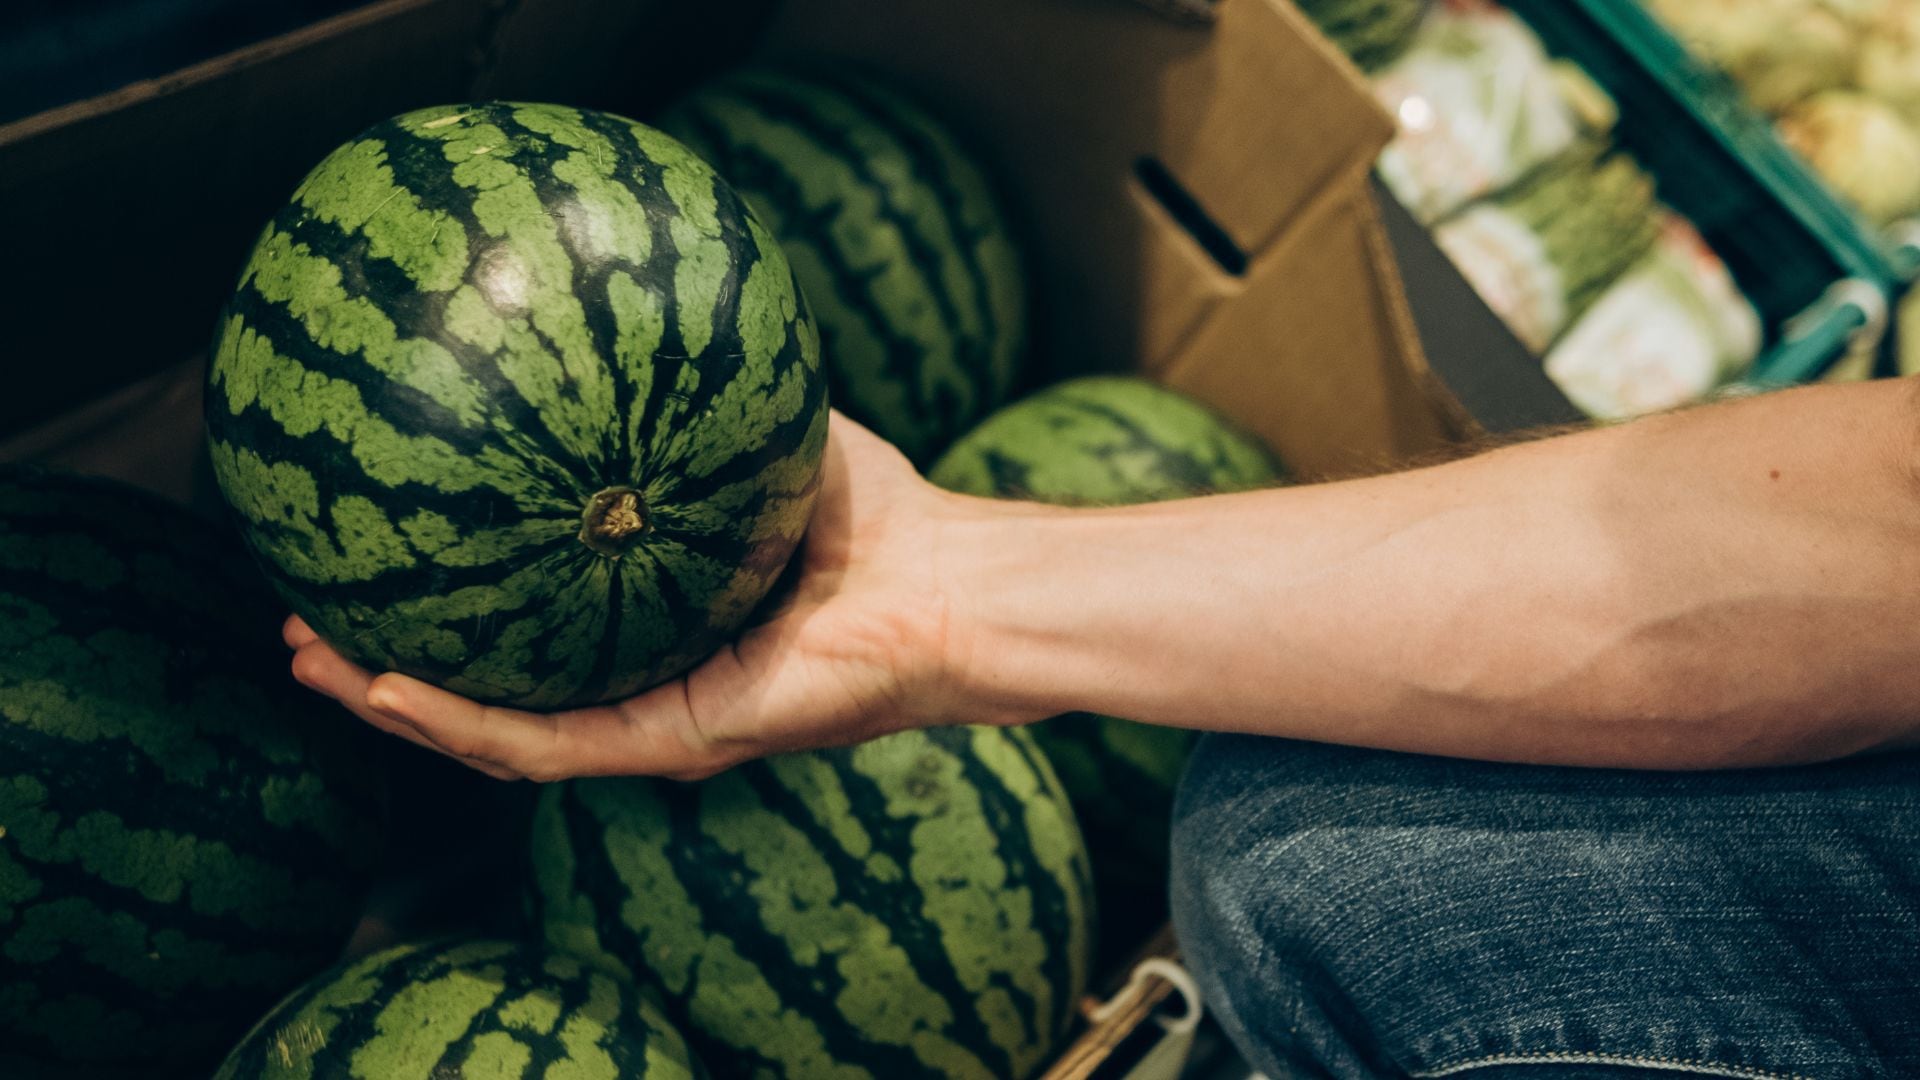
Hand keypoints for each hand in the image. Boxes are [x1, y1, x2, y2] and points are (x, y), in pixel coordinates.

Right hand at [286, 412, 1001, 781]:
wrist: (949, 581)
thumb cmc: (874, 512)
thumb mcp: (756, 432)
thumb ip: (686, 391)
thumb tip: (620, 303)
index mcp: (648, 624)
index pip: (524, 622)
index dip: (442, 598)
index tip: (366, 554)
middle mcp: (641, 680)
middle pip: (488, 687)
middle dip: (390, 662)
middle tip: (305, 624)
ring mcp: (655, 721)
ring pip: (496, 733)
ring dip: (398, 702)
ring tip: (315, 664)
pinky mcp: (679, 742)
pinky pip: (551, 745)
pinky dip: (465, 722)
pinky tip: (390, 688)